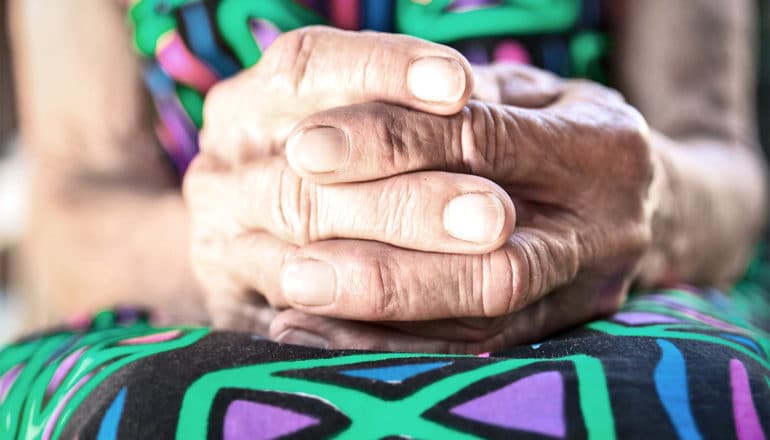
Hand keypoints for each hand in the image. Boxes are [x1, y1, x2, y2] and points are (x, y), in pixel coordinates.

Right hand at [186, 26, 490, 330]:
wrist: (249, 233)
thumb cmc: (343, 162)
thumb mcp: (364, 116)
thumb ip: (402, 110)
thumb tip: (468, 97)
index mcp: (246, 106)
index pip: (304, 69)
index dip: (381, 74)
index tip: (460, 87)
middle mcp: (222, 175)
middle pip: (306, 183)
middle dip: (405, 201)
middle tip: (493, 214)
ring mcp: (222, 249)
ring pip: (304, 265)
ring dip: (393, 272)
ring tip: (481, 263)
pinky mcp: (234, 314)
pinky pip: (303, 336)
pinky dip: (367, 338)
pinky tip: (438, 332)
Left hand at [266, 64, 658, 352]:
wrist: (646, 195)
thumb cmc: (568, 127)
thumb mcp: (530, 93)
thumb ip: (463, 103)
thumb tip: (356, 115)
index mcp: (601, 146)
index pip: (483, 142)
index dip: (393, 145)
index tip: (307, 149)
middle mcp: (605, 228)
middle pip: (491, 260)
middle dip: (386, 266)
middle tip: (294, 266)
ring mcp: (590, 289)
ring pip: (483, 320)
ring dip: (384, 322)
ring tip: (298, 309)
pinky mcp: (566, 329)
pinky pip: (478, 351)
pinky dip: (399, 348)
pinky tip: (328, 338)